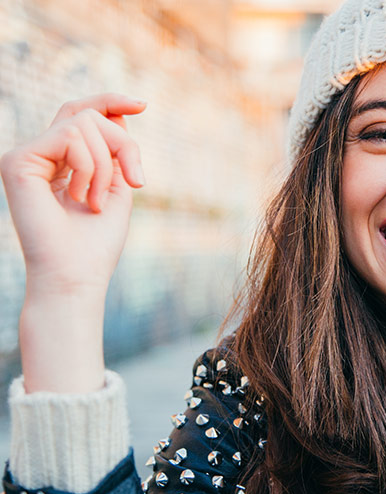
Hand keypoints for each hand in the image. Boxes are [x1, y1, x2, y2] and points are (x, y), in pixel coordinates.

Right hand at [0, 93, 146, 392]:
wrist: (76, 275)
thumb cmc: (97, 241)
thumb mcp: (117, 186)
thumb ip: (115, 150)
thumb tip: (116, 113)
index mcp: (62, 162)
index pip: (82, 115)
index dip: (111, 102)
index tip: (142, 105)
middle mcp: (42, 156)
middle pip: (88, 114)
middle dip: (123, 143)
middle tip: (134, 181)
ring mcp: (28, 157)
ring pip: (83, 122)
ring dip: (106, 164)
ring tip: (97, 201)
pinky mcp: (18, 161)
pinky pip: (70, 136)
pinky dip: (90, 167)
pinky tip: (82, 198)